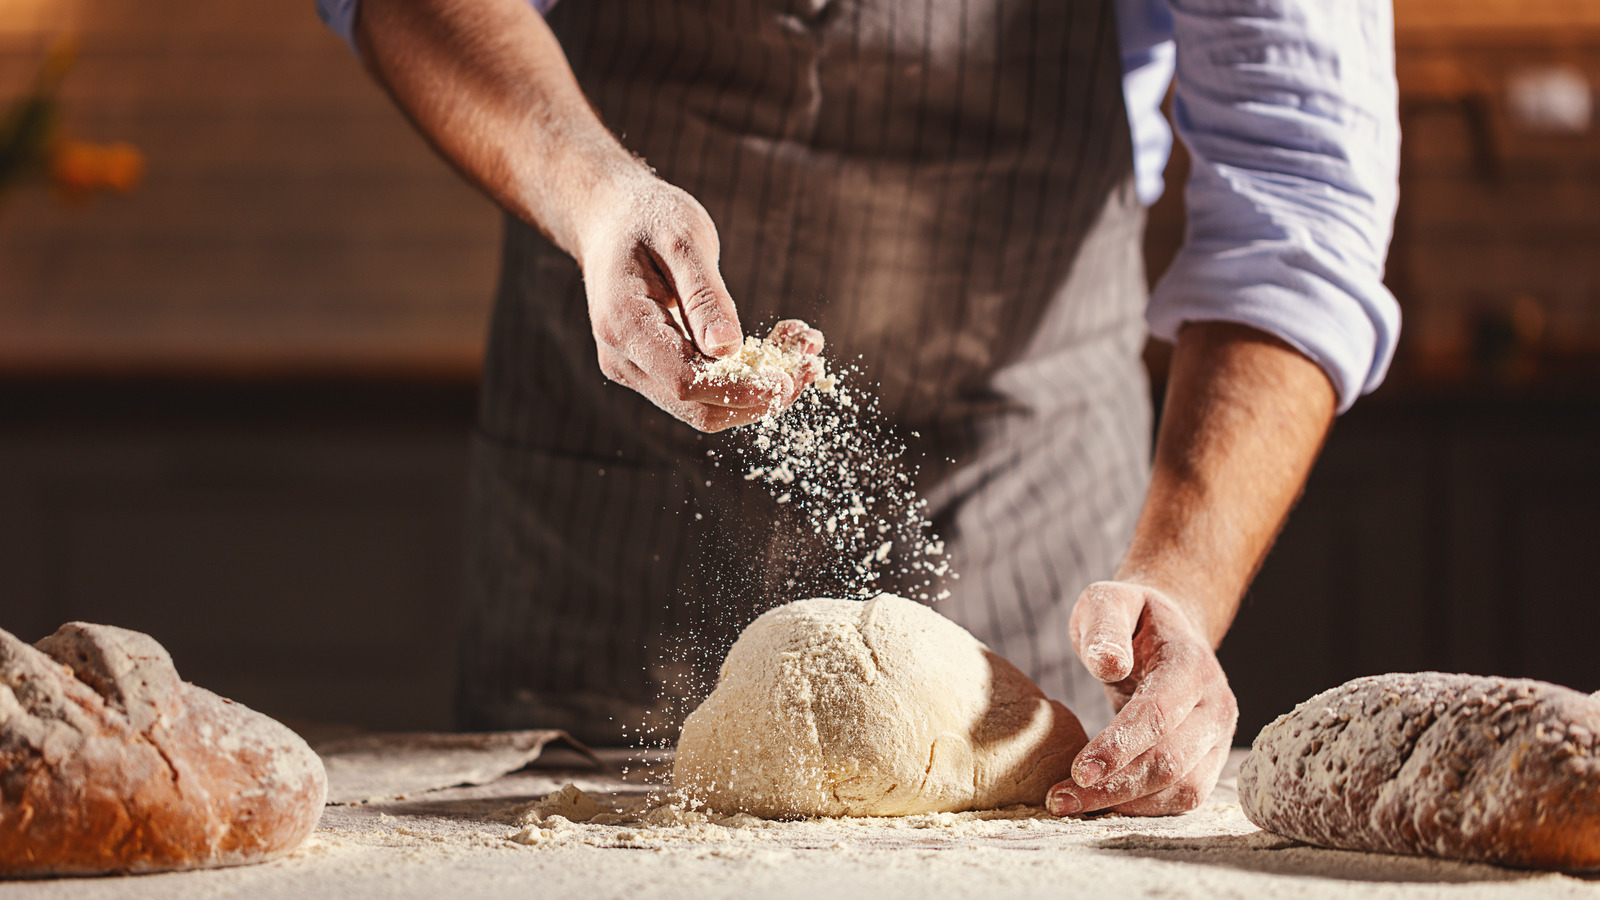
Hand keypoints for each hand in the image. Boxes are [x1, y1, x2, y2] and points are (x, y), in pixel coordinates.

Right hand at [576, 172, 814, 430]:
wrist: (611, 217)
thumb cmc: (648, 218)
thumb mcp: (683, 240)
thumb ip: (704, 296)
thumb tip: (729, 349)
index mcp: (624, 326)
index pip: (686, 382)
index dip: (740, 389)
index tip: (789, 378)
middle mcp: (623, 360)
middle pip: (697, 409)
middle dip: (759, 398)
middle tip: (811, 368)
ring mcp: (635, 369)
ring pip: (703, 409)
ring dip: (758, 392)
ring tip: (804, 354)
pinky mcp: (652, 369)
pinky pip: (701, 390)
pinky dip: (743, 379)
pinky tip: (779, 350)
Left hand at [1046, 581, 1238, 815]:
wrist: (1170, 629)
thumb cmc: (1132, 617)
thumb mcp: (1109, 601)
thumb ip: (1105, 626)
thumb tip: (1108, 663)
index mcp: (1191, 664)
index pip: (1158, 714)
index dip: (1119, 746)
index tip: (1078, 770)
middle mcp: (1215, 705)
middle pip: (1171, 760)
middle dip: (1115, 786)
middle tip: (1061, 798)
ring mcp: (1218, 737)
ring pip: (1182, 788)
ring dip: (1126, 804)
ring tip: (1071, 804)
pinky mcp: (1209, 760)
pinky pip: (1183, 797)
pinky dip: (1142, 808)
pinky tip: (1101, 804)